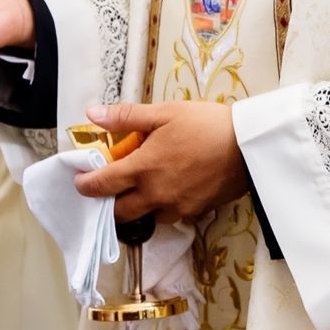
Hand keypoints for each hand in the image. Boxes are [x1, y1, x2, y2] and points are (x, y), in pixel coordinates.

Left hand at [73, 101, 248, 224]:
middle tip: (110, 188)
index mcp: (143, 169)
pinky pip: (170, 216)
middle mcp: (155, 195)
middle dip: (109, 204)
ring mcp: (176, 208)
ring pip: (146, 216)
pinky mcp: (196, 213)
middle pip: (120, 212)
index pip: (102, 185)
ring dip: (138, 206)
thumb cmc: (206, 124)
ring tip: (142, 187)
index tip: (80, 181)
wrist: (249, 146)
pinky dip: (163, 206)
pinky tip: (171, 189)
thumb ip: (126, 117)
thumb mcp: (165, 113)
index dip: (85, 185)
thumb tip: (92, 115)